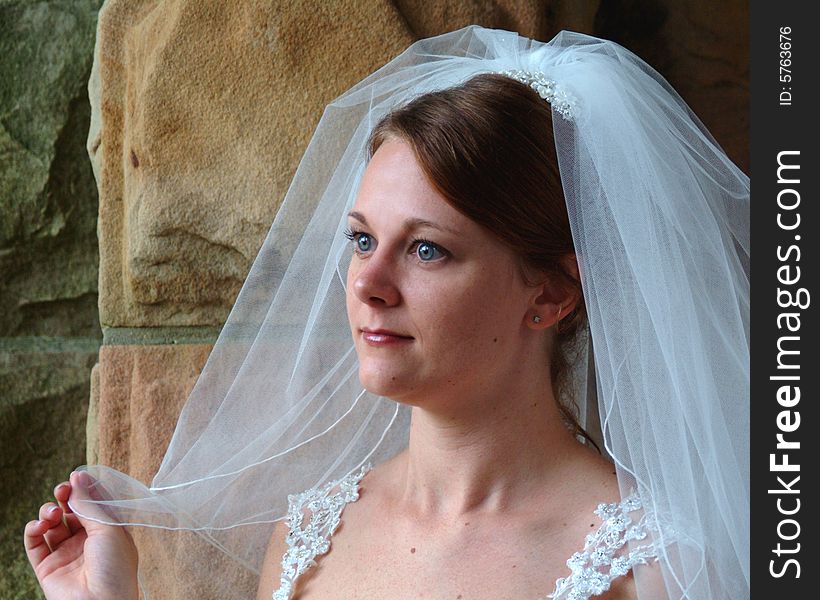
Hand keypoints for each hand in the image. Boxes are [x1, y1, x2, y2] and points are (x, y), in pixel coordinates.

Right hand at [24, 471, 139, 599]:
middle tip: (62, 489)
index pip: (95, 503)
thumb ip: (90, 504)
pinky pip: (35, 543)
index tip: (77, 475)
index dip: (86, 488)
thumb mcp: (109, 528)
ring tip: (53, 514)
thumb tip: (78, 478)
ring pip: (52, 524)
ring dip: (48, 512)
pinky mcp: (47, 567)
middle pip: (71, 510)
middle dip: (65, 496)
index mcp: (109, 531)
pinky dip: (33, 530)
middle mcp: (88, 541)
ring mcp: (67, 553)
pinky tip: (39, 525)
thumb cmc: (115, 568)